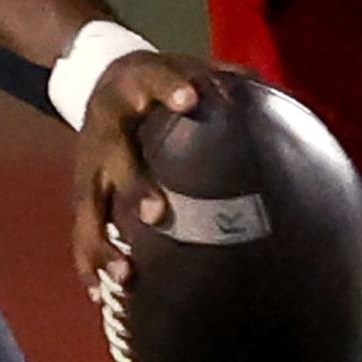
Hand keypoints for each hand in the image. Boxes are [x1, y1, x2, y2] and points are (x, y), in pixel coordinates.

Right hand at [70, 50, 210, 297]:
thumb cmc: (160, 82)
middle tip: (159, 212)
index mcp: (136, 87)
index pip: (154, 82)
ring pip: (89, 205)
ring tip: (126, 274)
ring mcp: (89, 163)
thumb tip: (281, 98)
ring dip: (104, 241)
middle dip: (134, 184)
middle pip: (115, 156)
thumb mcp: (188, 68)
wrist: (100, 77)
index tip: (191, 97)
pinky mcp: (81, 189)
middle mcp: (107, 127)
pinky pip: (80, 228)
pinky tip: (101, 293)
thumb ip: (229, 80)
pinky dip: (88, 260)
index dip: (170, 88)